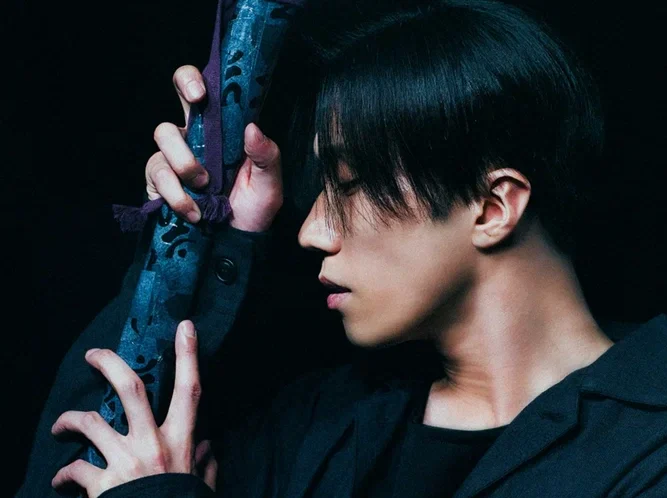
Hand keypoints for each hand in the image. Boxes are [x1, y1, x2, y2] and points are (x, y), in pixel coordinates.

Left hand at [51, 321, 216, 496]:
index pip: (190, 389)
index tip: (185, 326)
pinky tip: (60, 481)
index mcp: (180, 440)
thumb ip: (205, 462)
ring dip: (70, 421)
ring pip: (91, 423)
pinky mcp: (102, 485)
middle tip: (92, 355)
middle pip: (129, 390)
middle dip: (109, 364)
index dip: (188, 355)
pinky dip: (63, 476)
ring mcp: (125, 462)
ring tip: (60, 426)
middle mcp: (152, 444)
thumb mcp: (201, 483)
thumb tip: (208, 445)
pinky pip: (74, 472)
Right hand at [146, 64, 282, 231]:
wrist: (234, 245)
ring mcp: (171, 160)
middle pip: (180, 94)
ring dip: (185, 160)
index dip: (193, 80)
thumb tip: (253, 128)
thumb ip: (267, 156)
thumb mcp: (269, 185)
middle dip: (181, 97)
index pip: (200, 94)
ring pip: (164, 136)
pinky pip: (158, 176)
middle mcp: (192, 140)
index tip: (202, 91)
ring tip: (206, 186)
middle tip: (198, 105)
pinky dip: (177, 195)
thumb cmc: (252, 211)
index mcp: (219, 133)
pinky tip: (194, 211)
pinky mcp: (158, 184)